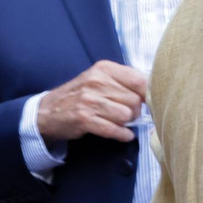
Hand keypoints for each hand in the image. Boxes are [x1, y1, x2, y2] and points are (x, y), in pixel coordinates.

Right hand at [35, 61, 150, 144]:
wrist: (47, 111)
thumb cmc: (81, 95)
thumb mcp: (100, 78)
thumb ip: (124, 81)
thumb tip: (155, 91)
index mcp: (104, 68)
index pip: (139, 80)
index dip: (148, 94)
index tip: (146, 102)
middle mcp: (96, 81)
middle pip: (135, 100)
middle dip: (135, 111)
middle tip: (125, 114)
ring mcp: (89, 100)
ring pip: (127, 115)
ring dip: (127, 123)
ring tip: (118, 121)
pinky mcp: (84, 119)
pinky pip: (115, 129)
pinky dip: (122, 134)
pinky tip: (122, 134)